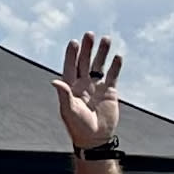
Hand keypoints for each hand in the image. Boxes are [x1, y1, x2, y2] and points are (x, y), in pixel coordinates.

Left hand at [55, 32, 123, 151]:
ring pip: (99, 66)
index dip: (72, 54)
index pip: (70, 67)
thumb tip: (55, 81)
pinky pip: (112, 76)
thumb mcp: (69, 110)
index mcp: (70, 87)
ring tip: (106, 39)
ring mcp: (96, 87)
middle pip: (84, 62)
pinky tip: (118, 57)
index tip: (74, 42)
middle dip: (87, 48)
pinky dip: (115, 66)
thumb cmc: (78, 126)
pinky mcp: (109, 92)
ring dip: (102, 53)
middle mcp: (82, 84)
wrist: (95, 138)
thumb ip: (64, 95)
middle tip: (90, 34)